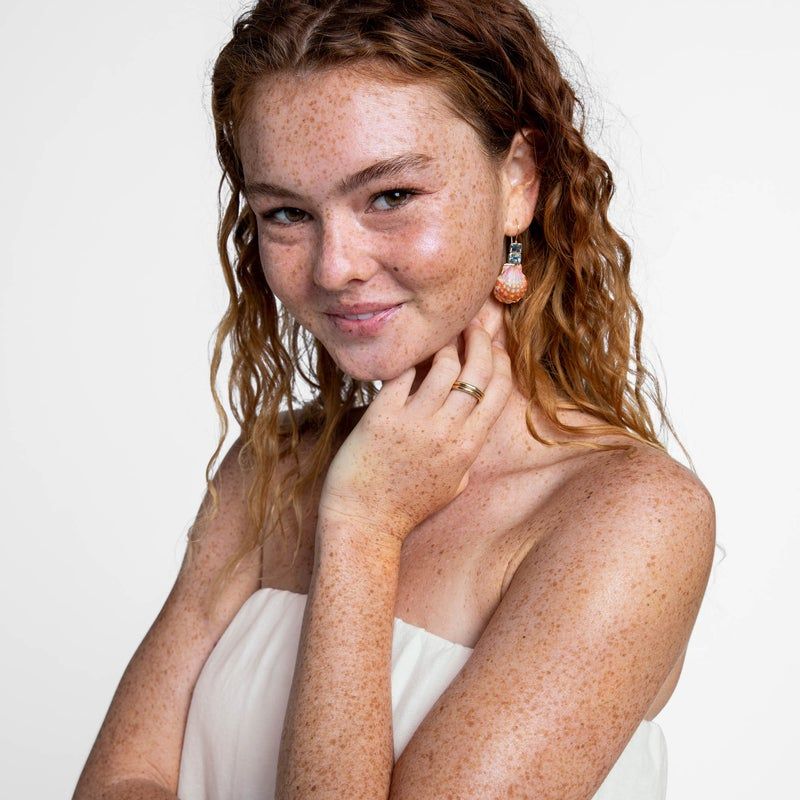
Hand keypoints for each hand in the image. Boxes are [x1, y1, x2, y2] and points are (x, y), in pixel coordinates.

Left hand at [318, 308, 512, 545]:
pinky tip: (408, 352)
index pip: (498, 391)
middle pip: (478, 371)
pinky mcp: (382, 416)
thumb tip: (472, 424)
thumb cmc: (406, 507)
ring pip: (444, 366)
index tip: (494, 345)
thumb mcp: (453, 485)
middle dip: (480, 340)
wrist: (365, 524)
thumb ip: (467, 453)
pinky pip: (403, 374)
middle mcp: (447, 432)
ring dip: (446, 345)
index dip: (500, 361)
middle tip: (472, 326)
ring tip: (440, 337)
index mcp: (468, 447)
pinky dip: (410, 359)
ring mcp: (415, 423)